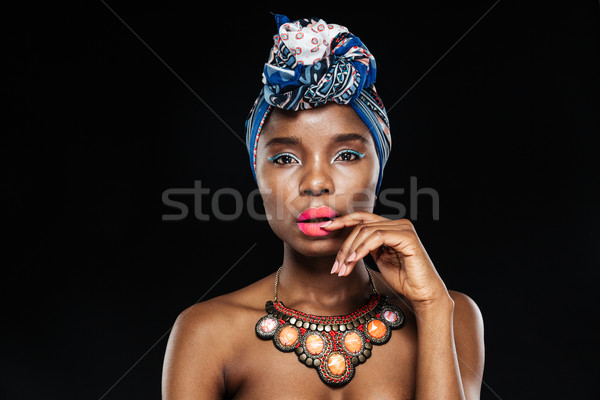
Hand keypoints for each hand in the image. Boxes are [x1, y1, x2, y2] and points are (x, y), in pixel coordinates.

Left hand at [322, 211, 450, 307]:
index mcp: (390, 227)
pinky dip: (362, 249)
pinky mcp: (407, 237)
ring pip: (366, 231)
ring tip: (344, 269)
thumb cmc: (403, 279)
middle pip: (361, 225)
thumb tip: (347, 246)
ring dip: (351, 251)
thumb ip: (367, 248)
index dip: (342, 220)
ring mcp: (403, 228)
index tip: (324, 227)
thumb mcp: (379, 260)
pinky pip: (378, 237)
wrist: (422, 293)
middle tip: (336, 266)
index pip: (362, 217)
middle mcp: (397, 223)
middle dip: (344, 246)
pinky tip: (354, 261)